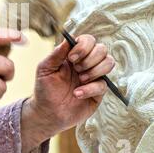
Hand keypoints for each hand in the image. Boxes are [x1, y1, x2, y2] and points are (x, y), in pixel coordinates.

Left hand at [21, 35, 114, 152]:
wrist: (47, 113)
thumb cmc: (45, 89)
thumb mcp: (45, 69)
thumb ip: (56, 54)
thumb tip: (68, 39)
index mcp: (73, 55)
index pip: (88, 40)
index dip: (83, 46)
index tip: (71, 58)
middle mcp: (86, 63)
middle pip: (102, 49)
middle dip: (90, 58)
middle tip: (76, 69)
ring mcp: (94, 77)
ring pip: (109, 63)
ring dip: (94, 71)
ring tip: (80, 80)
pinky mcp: (98, 92)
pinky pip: (103, 84)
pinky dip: (90, 88)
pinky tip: (77, 94)